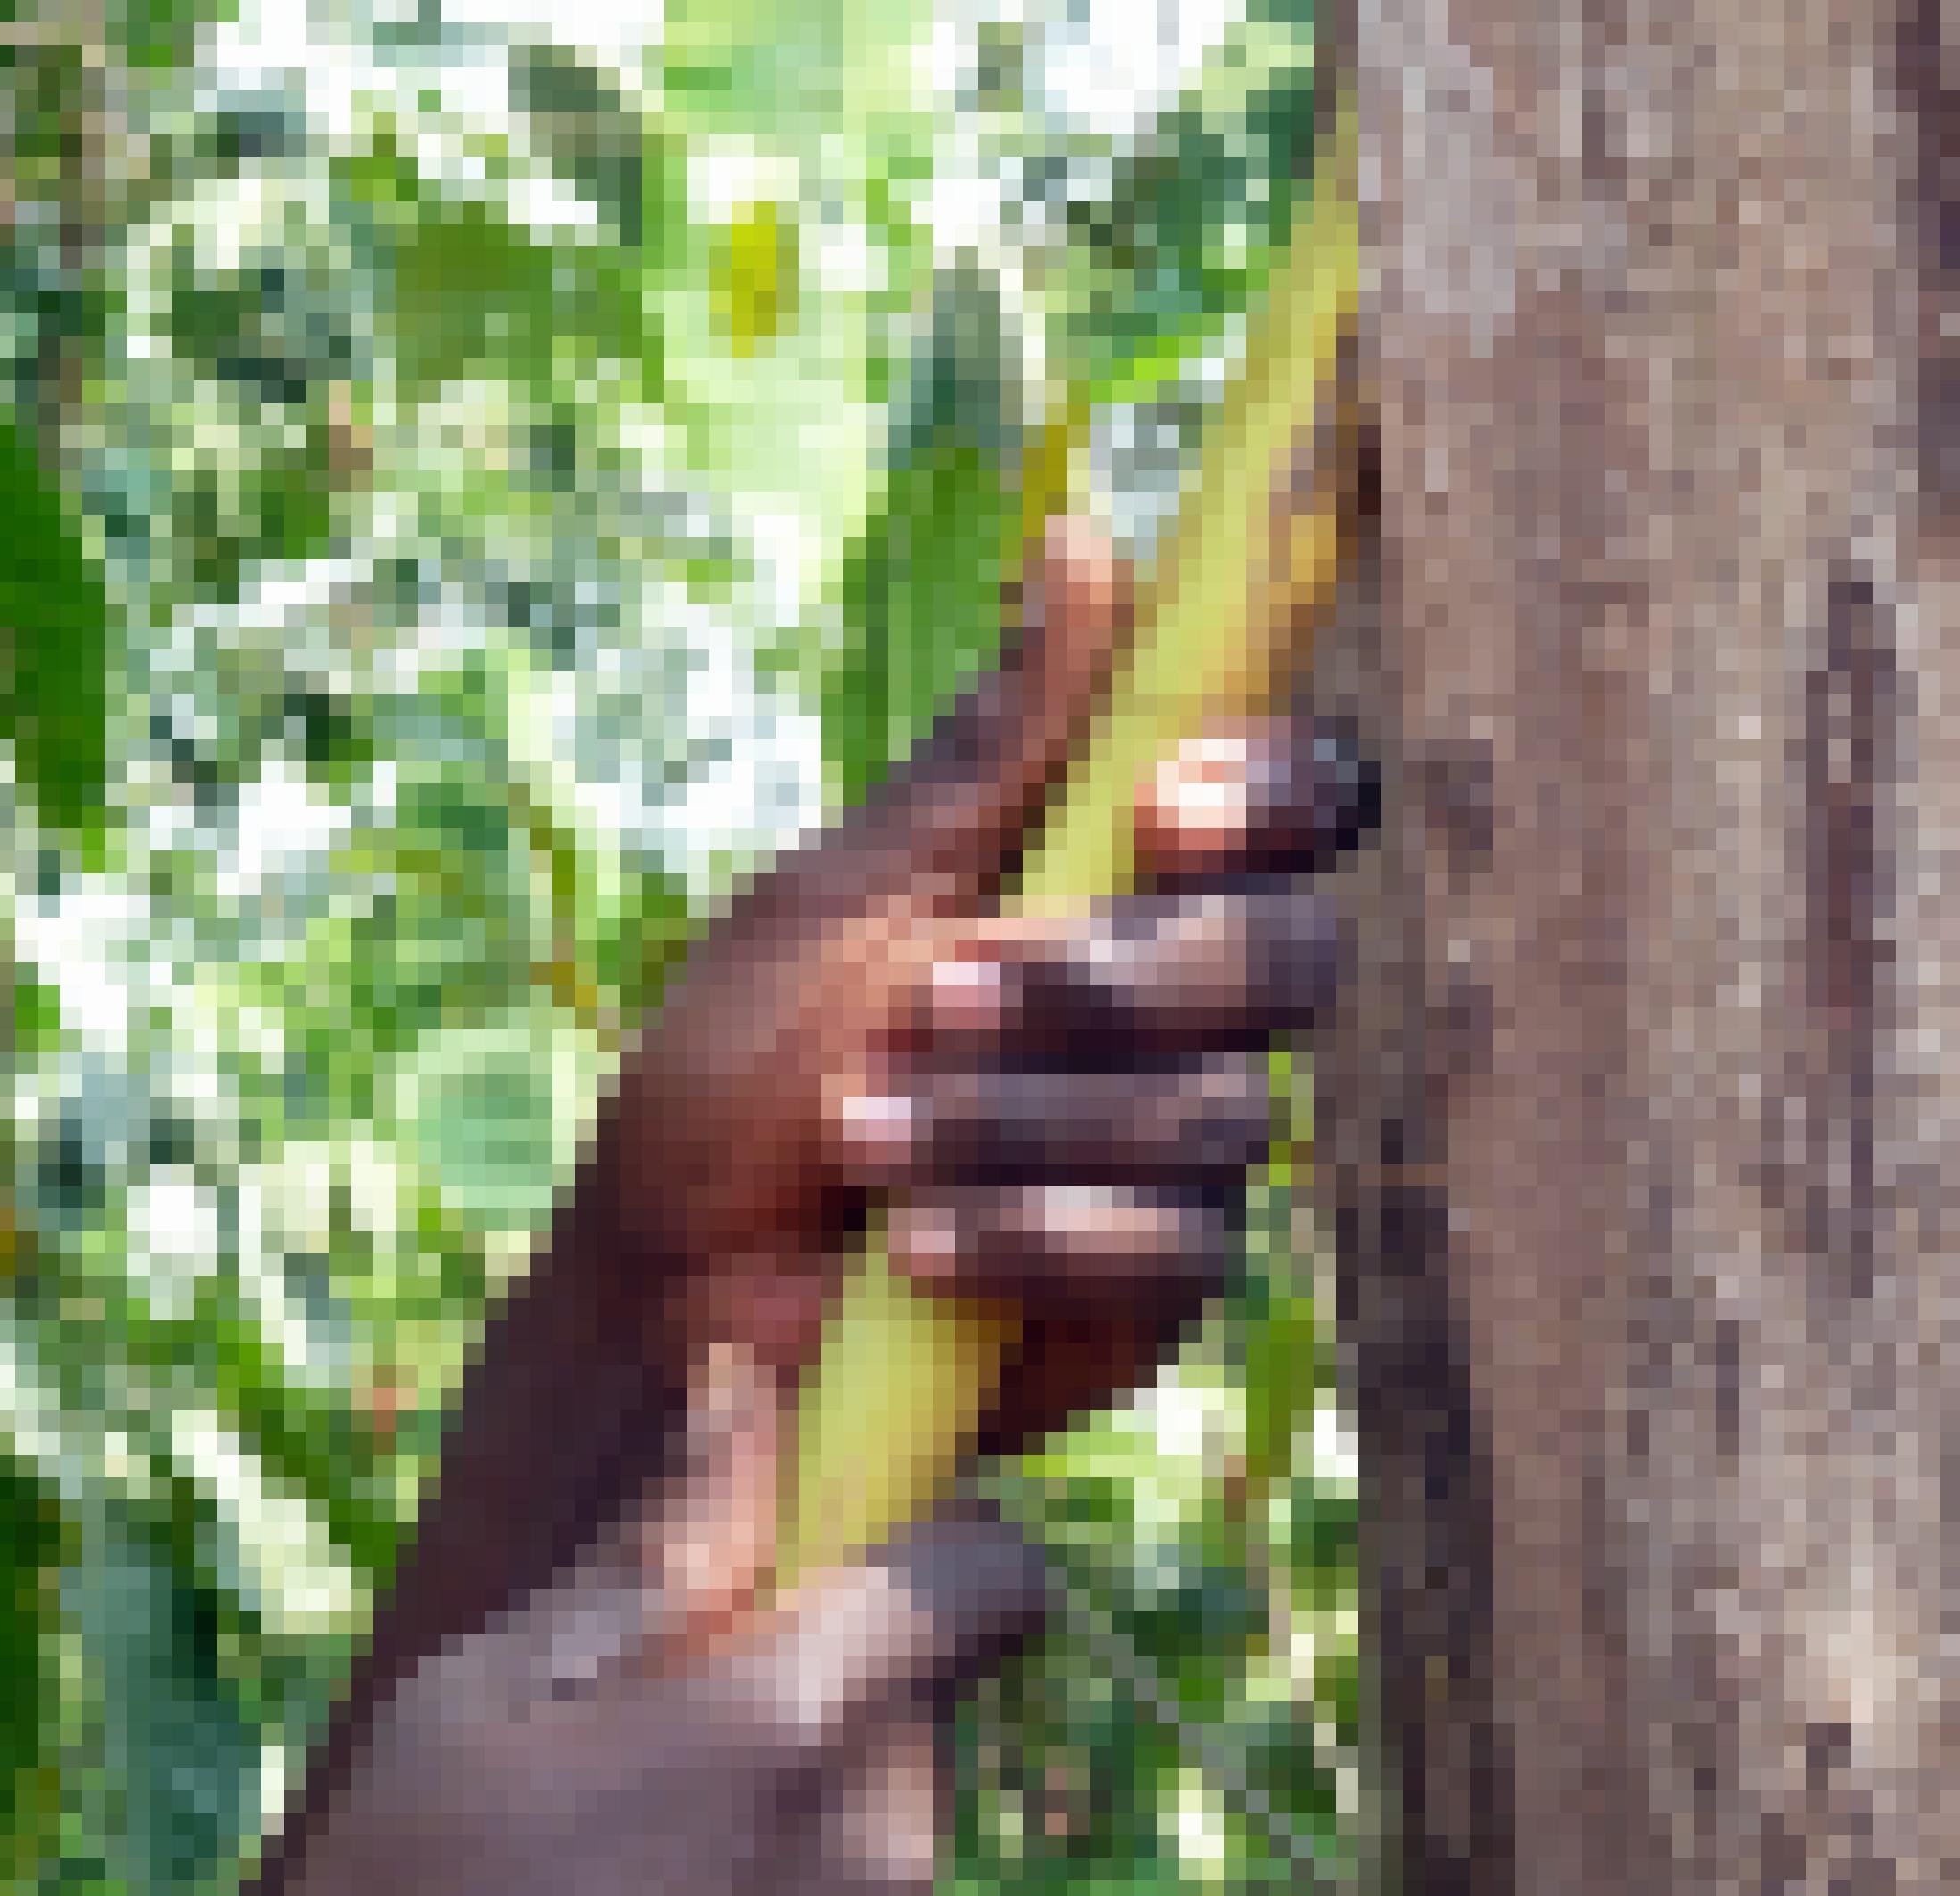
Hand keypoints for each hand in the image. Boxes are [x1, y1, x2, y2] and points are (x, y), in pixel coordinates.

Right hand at [234, 1501, 1053, 1895]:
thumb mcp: (483, 1708)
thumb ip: (658, 1547)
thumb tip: (755, 1391)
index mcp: (806, 1718)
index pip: (995, 1576)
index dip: (936, 1559)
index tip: (850, 1580)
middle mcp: (894, 1854)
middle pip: (916, 1728)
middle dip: (822, 1726)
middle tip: (668, 1795)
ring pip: (890, 1870)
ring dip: (805, 1870)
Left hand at [585, 518, 1373, 1584]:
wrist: (666, 1291)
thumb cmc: (737, 1073)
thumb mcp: (846, 889)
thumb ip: (989, 745)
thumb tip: (1089, 540)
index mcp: (1115, 889)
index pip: (1291, 812)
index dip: (1272, 794)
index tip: (1165, 807)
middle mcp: (1173, 1014)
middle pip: (1293, 956)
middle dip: (1121, 976)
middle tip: (947, 993)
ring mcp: (1173, 1156)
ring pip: (1221, 1109)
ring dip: (1025, 1114)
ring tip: (864, 1131)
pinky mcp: (1151, 1290)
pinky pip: (1176, 1246)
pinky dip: (1033, 1229)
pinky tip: (915, 1247)